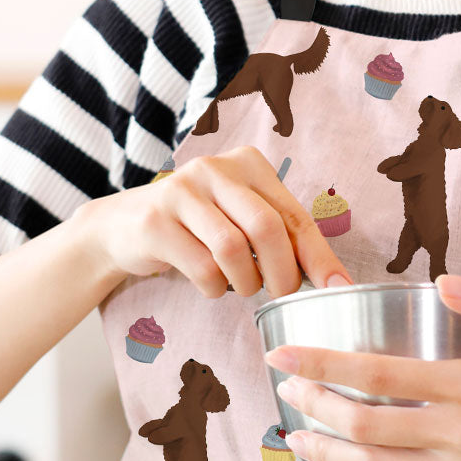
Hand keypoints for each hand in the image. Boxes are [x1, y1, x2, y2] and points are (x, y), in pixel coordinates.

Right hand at [73, 146, 353, 298]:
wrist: (122, 227)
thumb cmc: (198, 228)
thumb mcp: (241, 219)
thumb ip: (282, 237)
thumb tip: (335, 280)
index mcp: (248, 164)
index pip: (294, 214)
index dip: (319, 256)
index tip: (338, 288)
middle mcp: (215, 169)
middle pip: (267, 228)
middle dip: (282, 273)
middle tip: (280, 295)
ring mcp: (181, 191)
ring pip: (233, 249)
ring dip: (245, 283)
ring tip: (241, 288)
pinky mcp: (156, 221)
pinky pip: (202, 267)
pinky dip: (214, 288)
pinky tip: (210, 285)